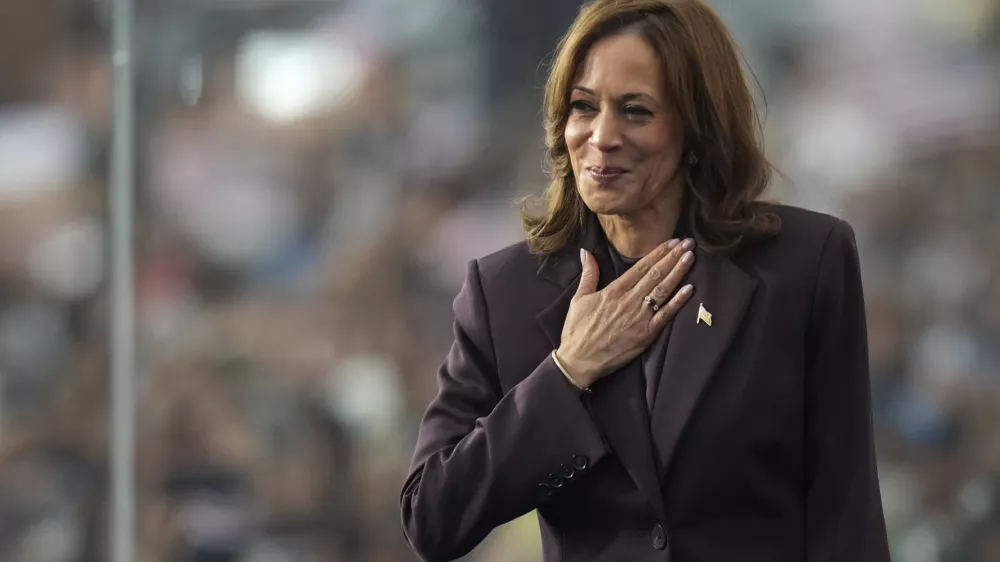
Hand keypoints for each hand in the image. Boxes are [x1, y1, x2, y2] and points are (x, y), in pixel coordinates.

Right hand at [556, 238, 695, 387]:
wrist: (580, 360)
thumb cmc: (577, 330)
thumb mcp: (579, 299)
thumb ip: (588, 274)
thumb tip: (586, 252)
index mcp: (613, 291)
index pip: (641, 267)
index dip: (658, 253)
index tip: (672, 242)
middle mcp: (629, 301)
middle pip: (656, 275)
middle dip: (673, 257)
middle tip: (688, 243)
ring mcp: (639, 318)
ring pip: (663, 290)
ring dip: (679, 273)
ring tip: (691, 258)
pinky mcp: (646, 334)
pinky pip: (666, 315)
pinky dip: (678, 301)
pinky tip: (690, 289)